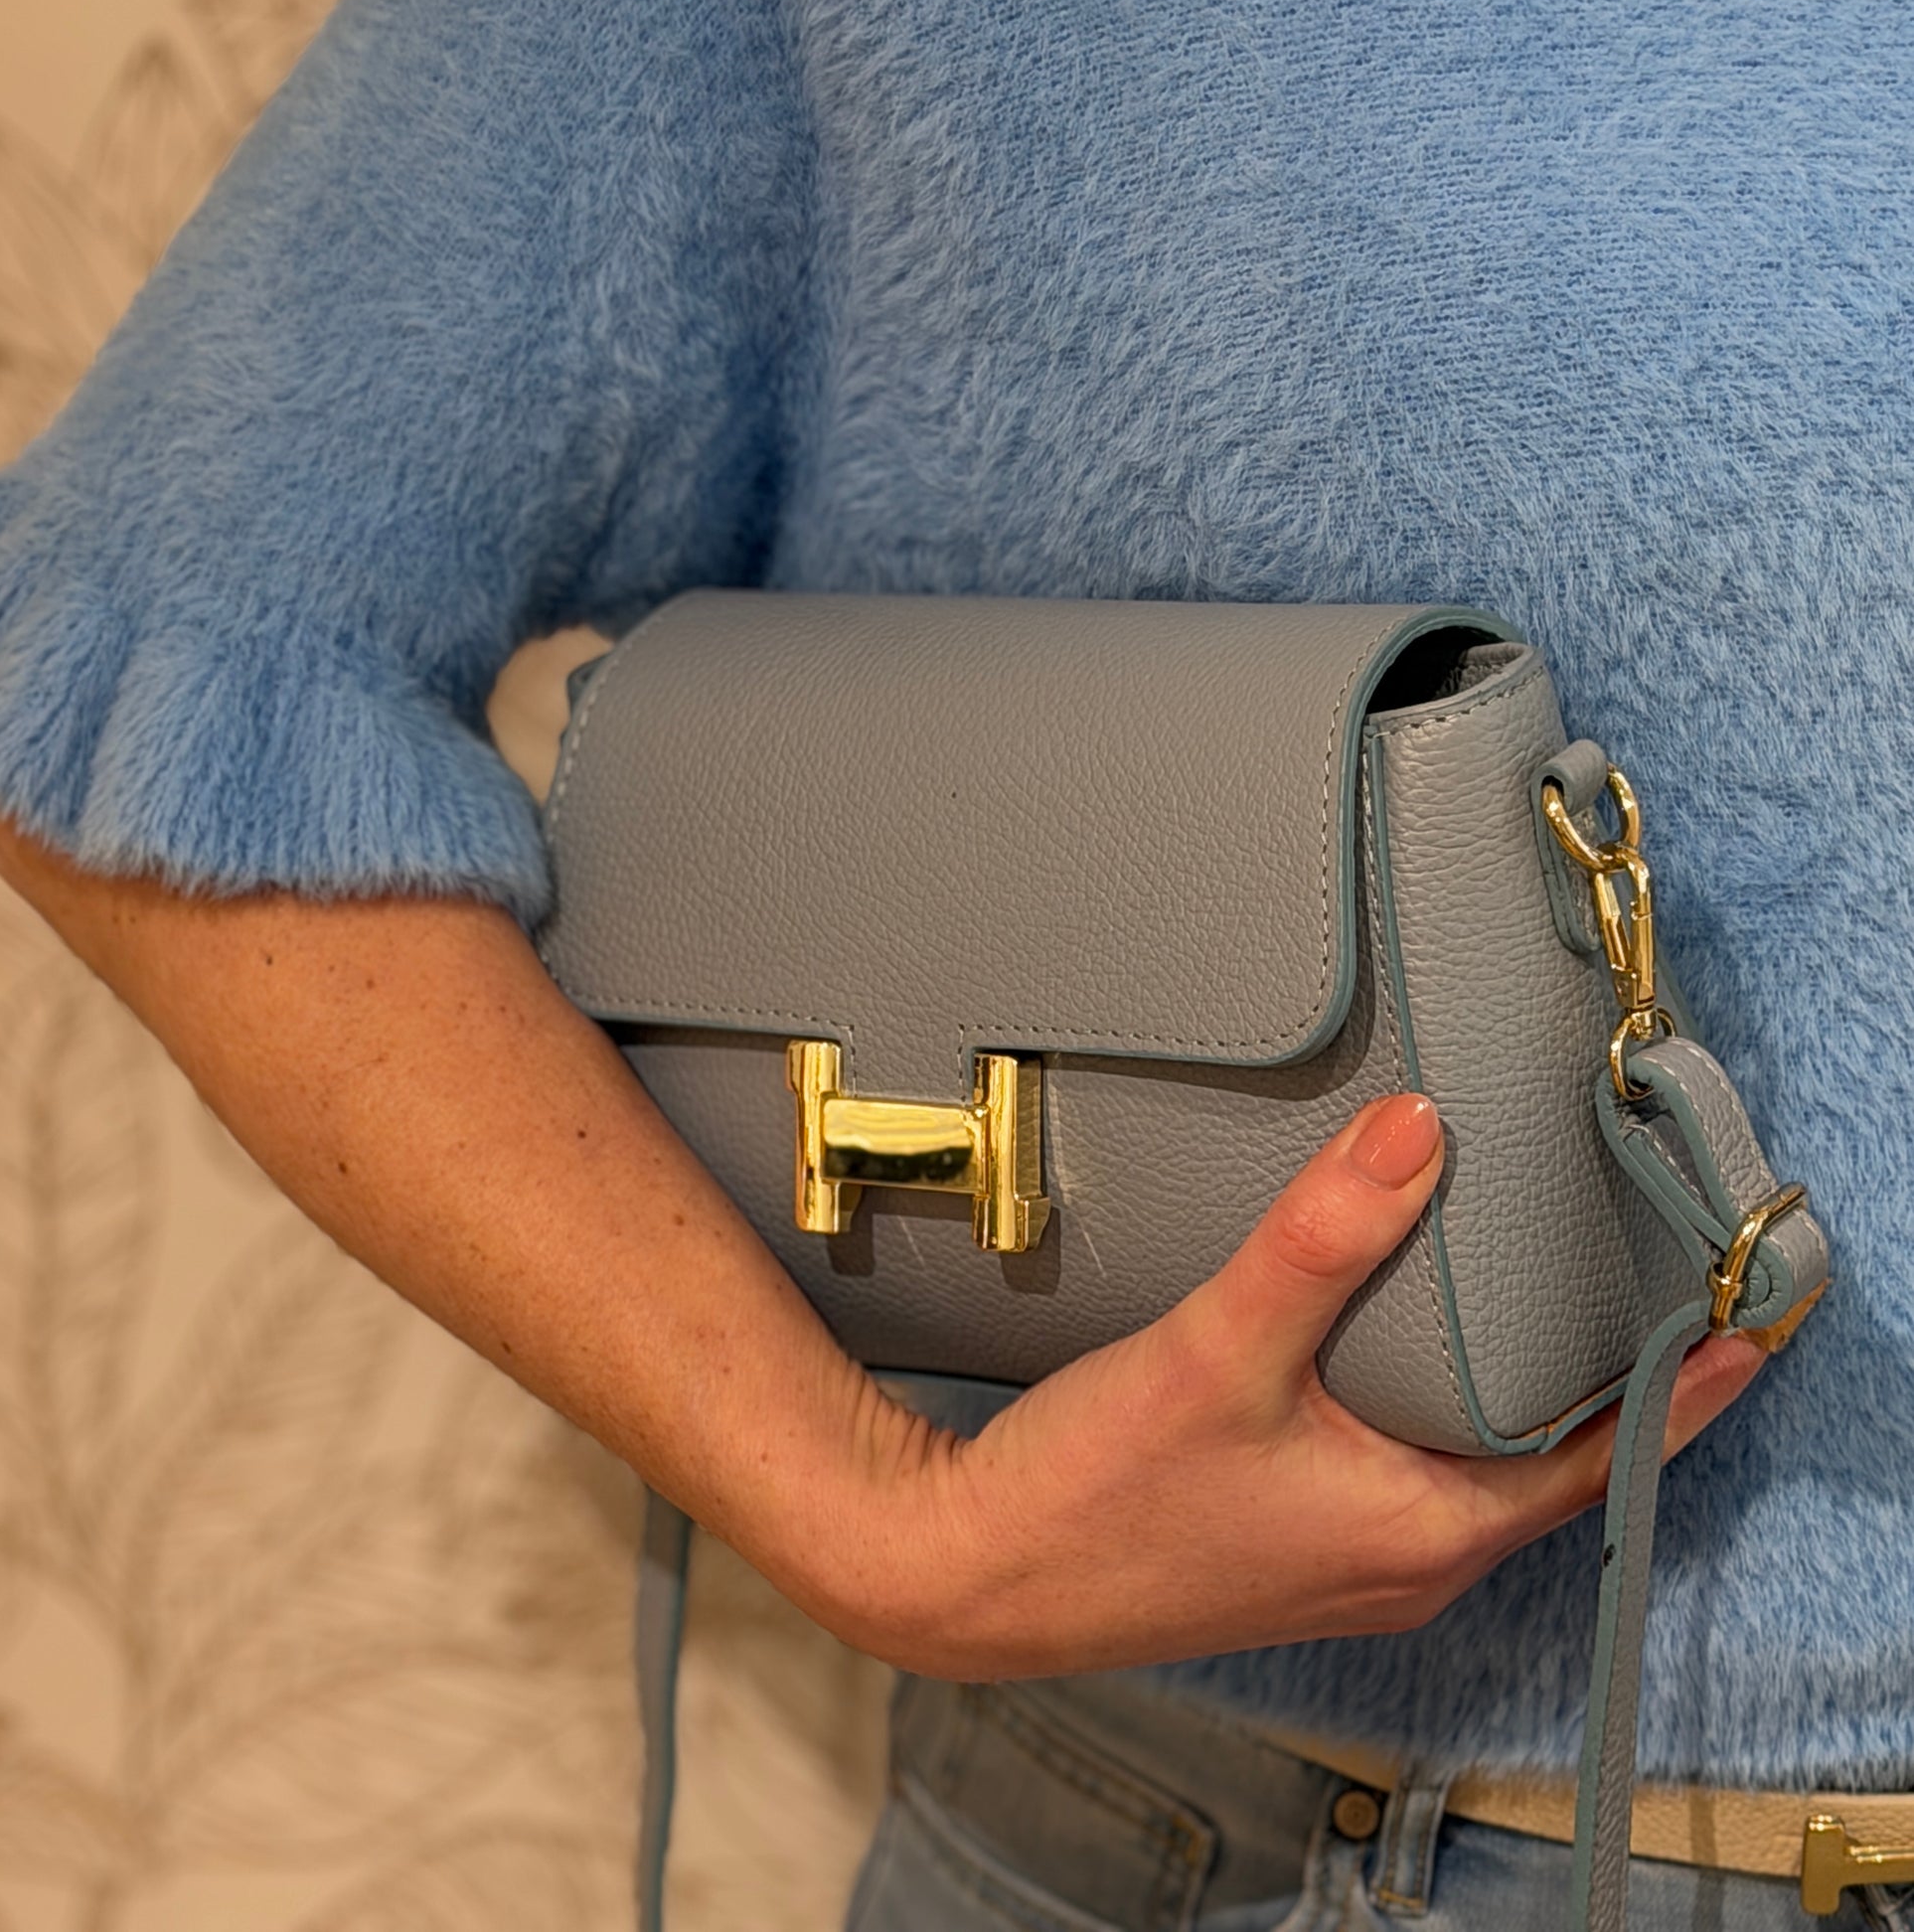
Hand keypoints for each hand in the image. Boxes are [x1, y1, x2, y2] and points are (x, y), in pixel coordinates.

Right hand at [821, 1094, 1763, 1676]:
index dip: (1676, 1388)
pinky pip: (1413, 1471)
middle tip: (1649, 1277)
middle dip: (1609, 1378)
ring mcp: (1345, 1560)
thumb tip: (1419, 1132)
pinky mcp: (1290, 1542)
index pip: (1600, 1460)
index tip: (1743, 1319)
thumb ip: (1322, 1239)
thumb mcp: (1220, 1353)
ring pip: (1477, 1467)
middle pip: (1549, 1463)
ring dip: (1522, 1393)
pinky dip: (1444, 1406)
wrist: (966, 1576)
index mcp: (1418, 1533)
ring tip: (1549, 1297)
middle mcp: (1400, 1560)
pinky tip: (1413, 1348)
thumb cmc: (1094, 1494)